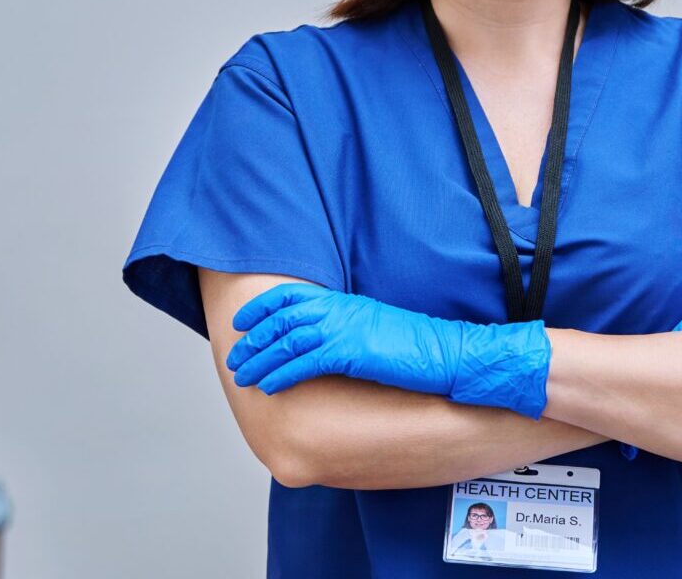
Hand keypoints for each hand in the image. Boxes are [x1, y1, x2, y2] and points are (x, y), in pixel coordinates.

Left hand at [225, 283, 550, 419]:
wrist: (448, 354)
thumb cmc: (417, 346)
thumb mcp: (377, 328)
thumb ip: (349, 327)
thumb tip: (328, 342)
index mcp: (345, 302)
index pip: (292, 295)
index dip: (262, 307)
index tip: (242, 322)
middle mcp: (340, 310)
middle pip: (282, 317)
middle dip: (253, 338)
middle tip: (234, 356)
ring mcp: (344, 329)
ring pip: (287, 340)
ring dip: (260, 359)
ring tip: (242, 376)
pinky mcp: (351, 352)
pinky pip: (304, 362)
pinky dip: (281, 373)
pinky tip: (268, 387)